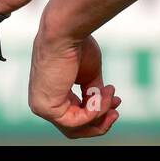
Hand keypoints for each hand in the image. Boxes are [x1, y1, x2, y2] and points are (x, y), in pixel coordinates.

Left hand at [28, 22, 120, 138]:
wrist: (66, 32)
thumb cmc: (76, 45)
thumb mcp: (89, 74)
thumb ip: (92, 93)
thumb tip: (103, 107)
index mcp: (53, 93)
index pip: (75, 115)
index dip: (98, 112)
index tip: (116, 99)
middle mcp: (44, 103)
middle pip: (75, 128)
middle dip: (99, 122)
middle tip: (116, 112)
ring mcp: (42, 107)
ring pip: (76, 128)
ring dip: (100, 113)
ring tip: (112, 94)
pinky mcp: (46, 108)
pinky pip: (75, 121)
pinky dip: (93, 111)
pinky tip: (102, 94)